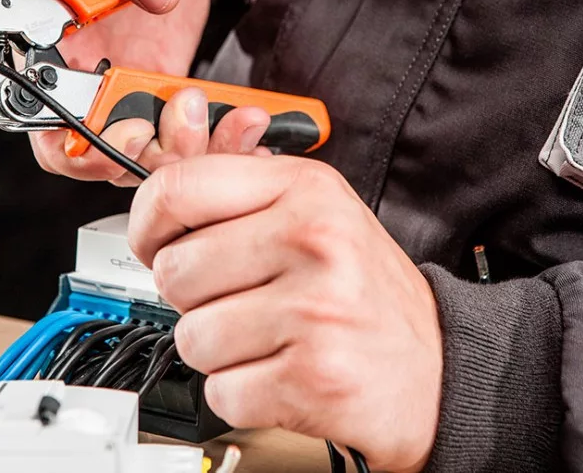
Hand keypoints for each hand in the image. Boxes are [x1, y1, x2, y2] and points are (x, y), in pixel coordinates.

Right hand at [29, 0, 267, 184]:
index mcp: (39, 33)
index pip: (35, 112)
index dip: (72, 138)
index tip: (122, 127)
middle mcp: (77, 71)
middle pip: (90, 154)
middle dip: (141, 154)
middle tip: (188, 117)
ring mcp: (123, 83)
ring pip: (144, 154)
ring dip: (192, 150)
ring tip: (238, 120)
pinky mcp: (165, 85)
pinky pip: (185, 134)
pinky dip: (217, 142)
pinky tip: (250, 126)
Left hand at [128, 154, 443, 472]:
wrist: (437, 366)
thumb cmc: (365, 290)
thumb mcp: (317, 213)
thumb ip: (241, 195)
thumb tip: (159, 188)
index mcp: (306, 189)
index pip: (178, 189)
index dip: (146, 223)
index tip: (152, 243)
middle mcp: (313, 240)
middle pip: (175, 272)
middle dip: (193, 298)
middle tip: (240, 300)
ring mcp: (315, 309)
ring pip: (191, 338)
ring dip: (219, 351)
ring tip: (268, 339)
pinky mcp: (314, 376)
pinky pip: (221, 391)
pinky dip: (242, 394)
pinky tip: (281, 373)